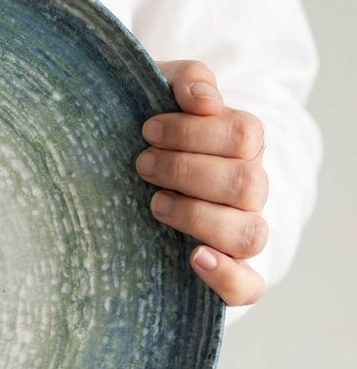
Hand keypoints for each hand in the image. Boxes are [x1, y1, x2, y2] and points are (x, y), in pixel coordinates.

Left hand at [136, 60, 267, 306]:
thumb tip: (202, 100)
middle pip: (247, 183)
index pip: (244, 135)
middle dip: (187, 171)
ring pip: (249, 234)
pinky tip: (194, 258)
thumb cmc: (146, 133)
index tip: (147, 130)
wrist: (121, 172)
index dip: (193, 132)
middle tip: (142, 164)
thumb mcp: (158, 93)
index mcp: (241, 146)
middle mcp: (248, 191)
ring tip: (154, 203)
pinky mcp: (224, 272)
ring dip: (198, 216)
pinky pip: (247, 286)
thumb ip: (185, 82)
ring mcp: (239, 232)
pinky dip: (226, 276)